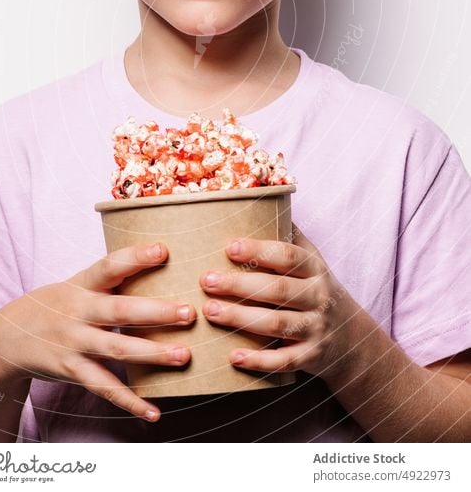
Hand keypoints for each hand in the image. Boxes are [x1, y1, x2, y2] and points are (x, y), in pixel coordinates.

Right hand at [0, 242, 195, 421]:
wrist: (7, 337)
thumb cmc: (56, 305)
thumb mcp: (77, 284)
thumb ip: (111, 278)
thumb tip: (160, 258)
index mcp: (82, 285)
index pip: (109, 266)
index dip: (135, 257)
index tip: (163, 250)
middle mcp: (78, 312)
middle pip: (120, 310)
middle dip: (156, 312)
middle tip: (189, 312)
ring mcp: (74, 343)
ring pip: (116, 350)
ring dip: (151, 355)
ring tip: (182, 356)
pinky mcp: (71, 371)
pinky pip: (103, 387)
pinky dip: (129, 401)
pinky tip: (153, 411)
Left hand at [199, 223, 353, 379]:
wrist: (350, 336)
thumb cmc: (314, 288)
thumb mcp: (310, 259)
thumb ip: (287, 233)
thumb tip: (258, 195)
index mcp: (314, 267)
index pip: (287, 256)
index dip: (259, 251)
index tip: (229, 247)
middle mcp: (318, 296)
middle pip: (277, 289)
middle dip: (239, 285)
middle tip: (205, 280)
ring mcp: (316, 328)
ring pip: (278, 324)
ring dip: (241, 318)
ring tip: (210, 311)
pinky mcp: (311, 357)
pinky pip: (284, 361)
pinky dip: (259, 361)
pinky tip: (232, 357)